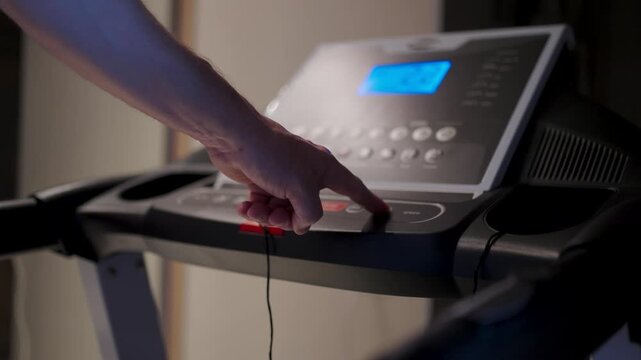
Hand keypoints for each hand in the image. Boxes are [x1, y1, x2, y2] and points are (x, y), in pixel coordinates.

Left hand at [205, 115, 388, 233]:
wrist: (235, 138)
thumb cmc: (269, 150)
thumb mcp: (300, 189)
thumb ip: (310, 213)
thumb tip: (303, 224)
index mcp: (324, 169)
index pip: (354, 189)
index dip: (369, 200)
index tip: (380, 209)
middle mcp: (307, 173)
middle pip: (309, 210)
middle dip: (290, 218)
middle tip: (278, 216)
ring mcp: (285, 176)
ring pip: (284, 210)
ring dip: (268, 215)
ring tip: (257, 209)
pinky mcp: (265, 179)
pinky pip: (265, 204)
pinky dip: (255, 208)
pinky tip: (246, 206)